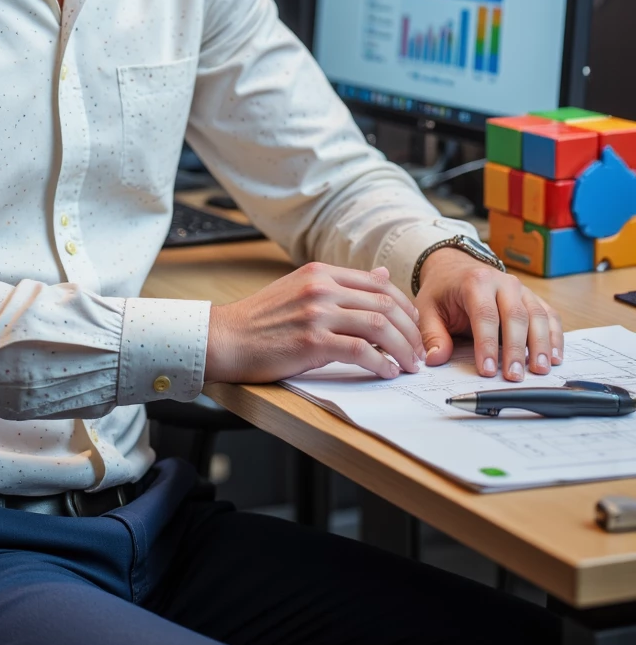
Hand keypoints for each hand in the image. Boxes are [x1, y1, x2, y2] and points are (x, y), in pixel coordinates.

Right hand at [205, 262, 425, 383]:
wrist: (225, 338)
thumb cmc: (260, 320)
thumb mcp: (300, 288)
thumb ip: (341, 283)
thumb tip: (381, 275)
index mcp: (320, 272)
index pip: (378, 284)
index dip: (404, 307)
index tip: (413, 327)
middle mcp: (321, 288)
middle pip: (384, 304)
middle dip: (410, 330)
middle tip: (419, 351)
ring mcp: (316, 313)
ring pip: (378, 325)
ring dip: (402, 348)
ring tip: (409, 365)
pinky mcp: (312, 342)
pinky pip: (360, 351)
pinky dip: (380, 363)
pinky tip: (386, 372)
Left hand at [415, 247, 563, 379]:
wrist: (456, 268)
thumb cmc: (443, 291)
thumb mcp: (428, 308)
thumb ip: (432, 334)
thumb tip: (435, 359)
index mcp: (475, 282)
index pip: (484, 314)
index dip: (487, 344)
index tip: (487, 370)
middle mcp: (503, 282)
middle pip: (516, 316)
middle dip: (516, 349)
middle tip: (514, 376)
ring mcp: (522, 289)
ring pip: (537, 316)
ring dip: (541, 345)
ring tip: (540, 370)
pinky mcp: (533, 298)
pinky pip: (549, 316)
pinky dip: (555, 336)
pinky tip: (555, 357)